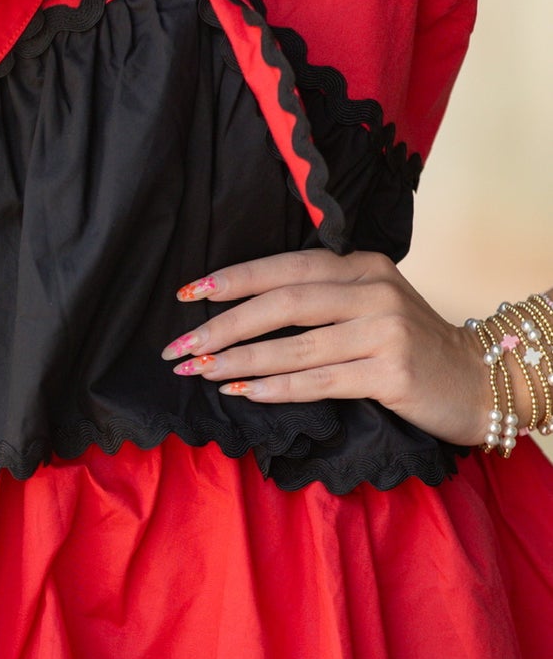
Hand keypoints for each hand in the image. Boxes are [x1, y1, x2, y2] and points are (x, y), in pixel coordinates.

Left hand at [161, 248, 490, 445]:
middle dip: (222, 325)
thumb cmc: (411, 347)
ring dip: (239, 360)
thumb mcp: (371, 305)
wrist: (479, 381)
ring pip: (295, 345)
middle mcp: (373, 290)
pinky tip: (243, 392)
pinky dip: (277, 388)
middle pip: (283, 302)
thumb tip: (242, 313)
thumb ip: (323, 298)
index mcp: (362, 266)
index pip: (286, 266)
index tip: (186, 294)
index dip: (233, 280)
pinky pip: (320, 381)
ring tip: (199, 371)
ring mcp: (385, 331)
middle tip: (178, 346)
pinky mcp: (392, 373)